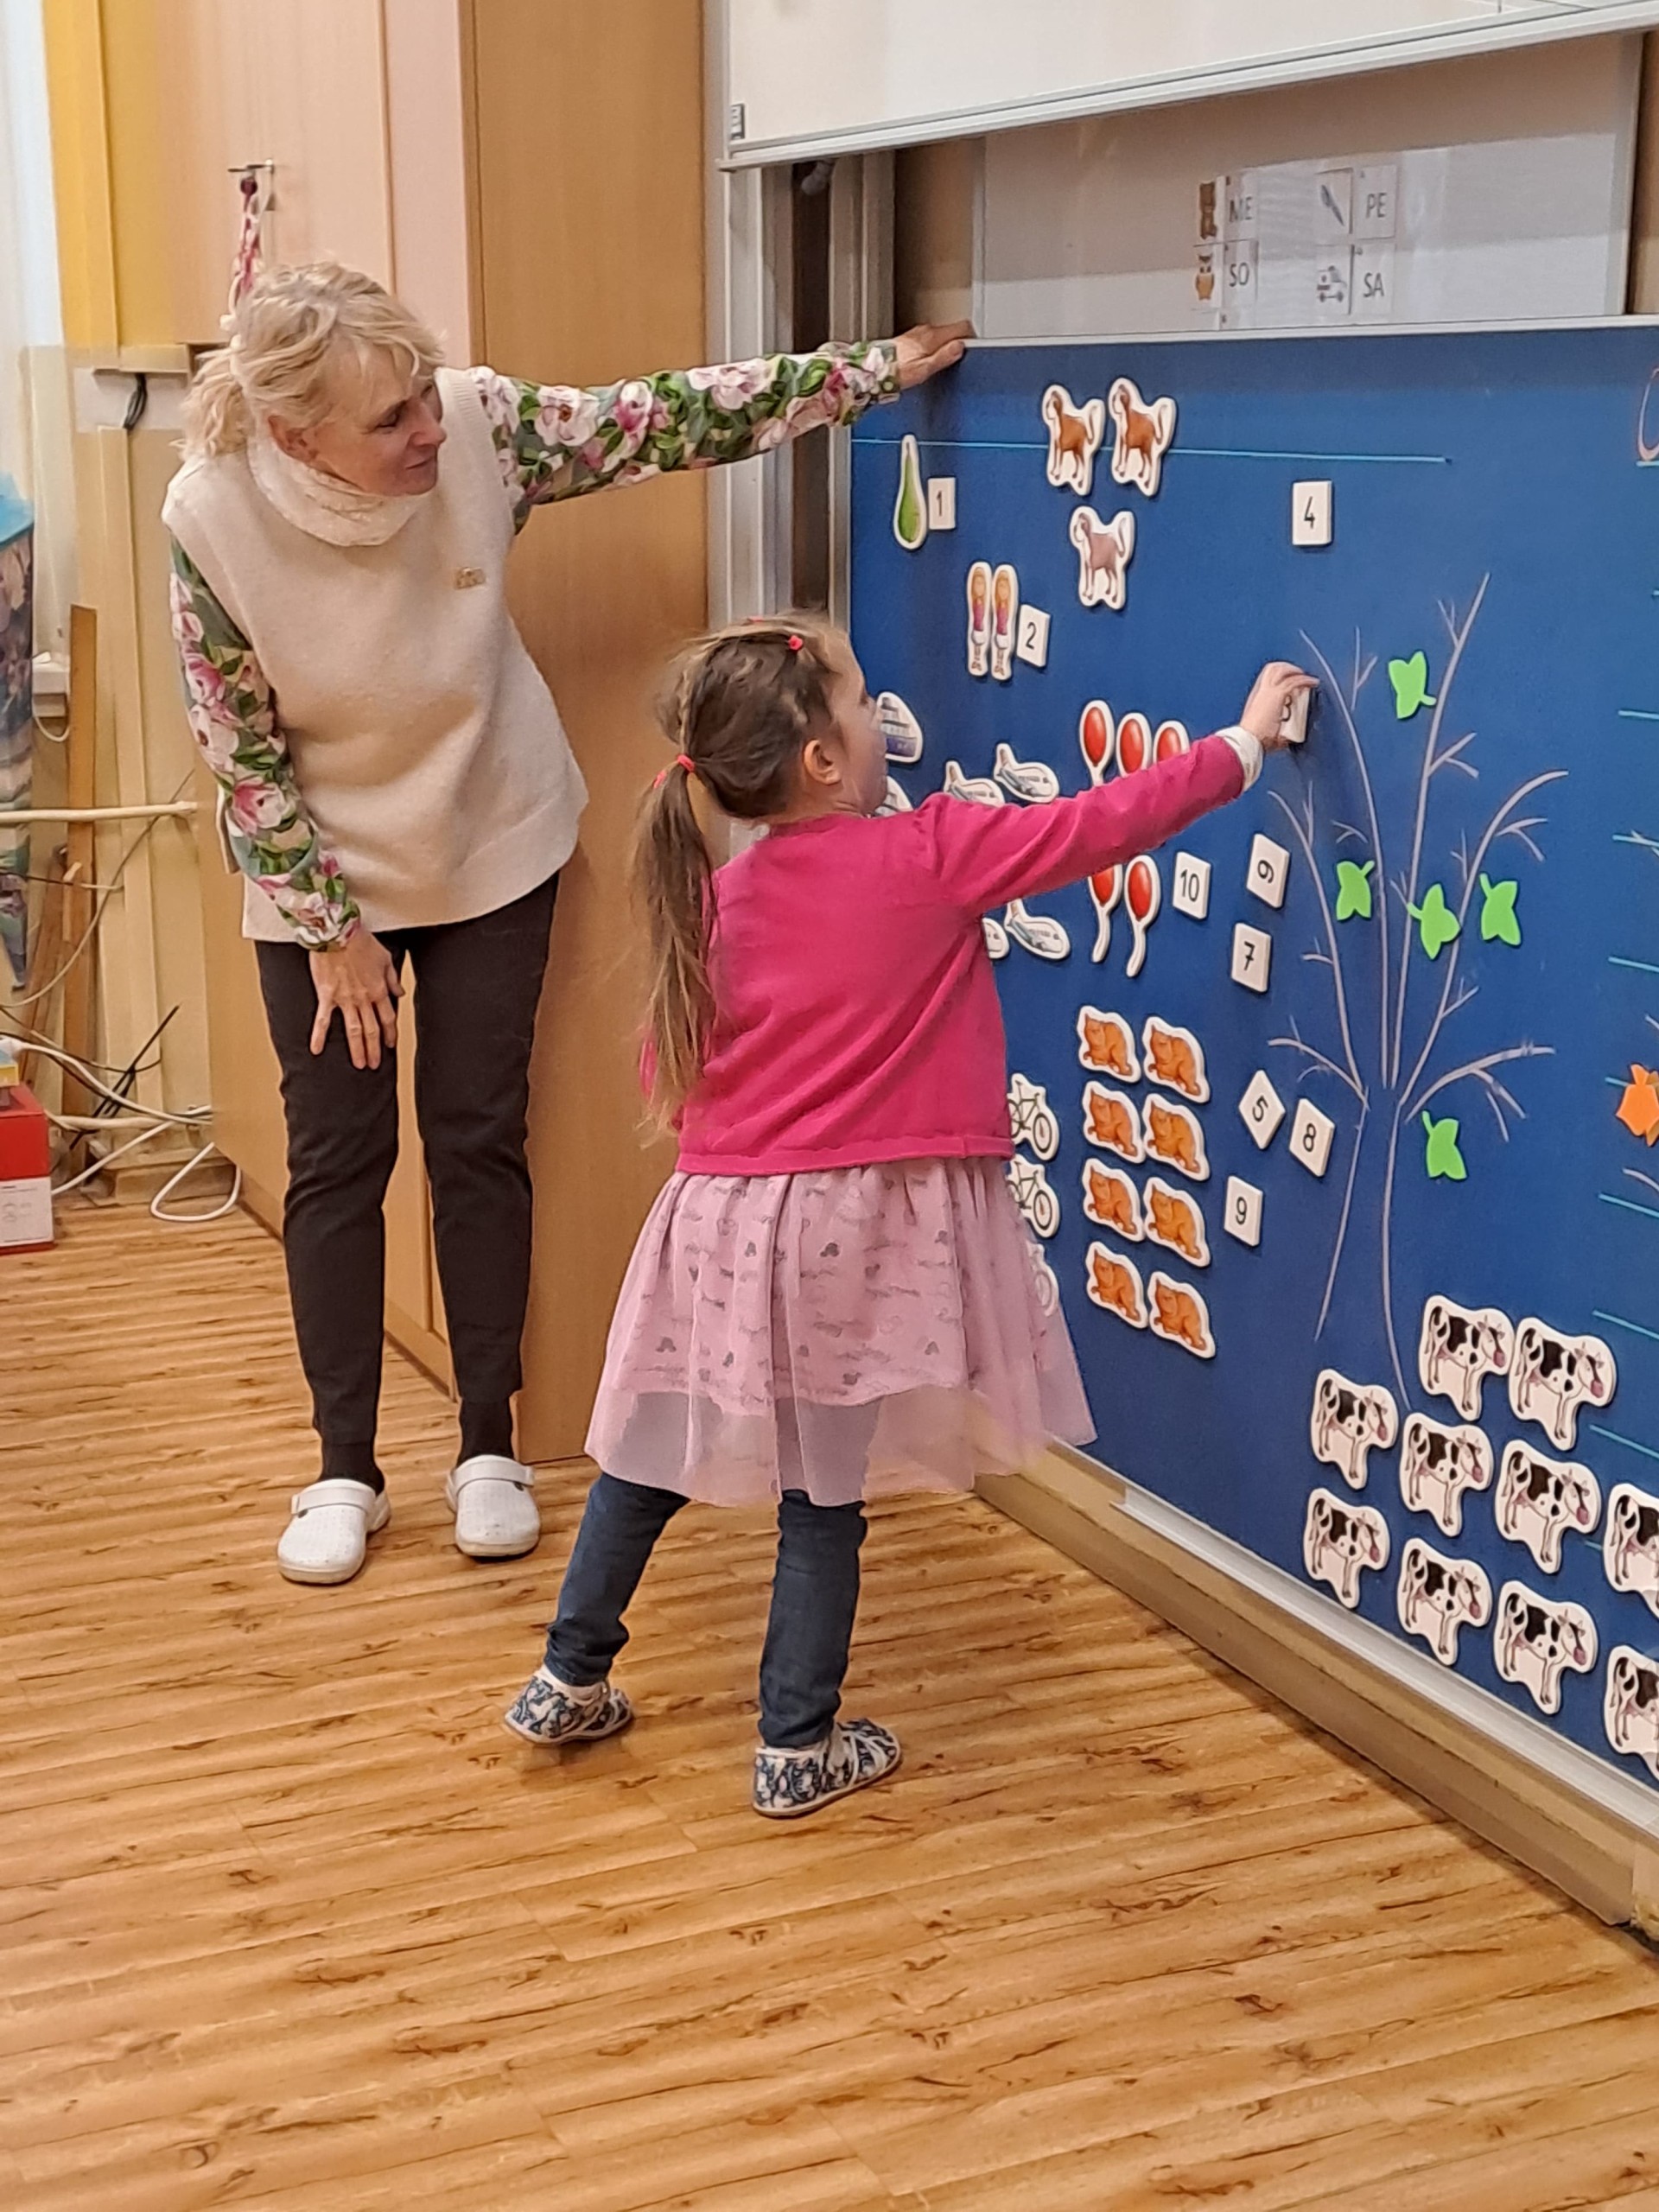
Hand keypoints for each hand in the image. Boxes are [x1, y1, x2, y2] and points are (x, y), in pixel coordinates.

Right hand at [308, 930, 400, 1068]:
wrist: (337, 932)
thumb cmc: (360, 941)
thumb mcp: (385, 958)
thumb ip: (393, 979)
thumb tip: (399, 994)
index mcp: (378, 990)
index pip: (388, 1018)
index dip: (391, 1033)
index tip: (391, 1044)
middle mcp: (363, 998)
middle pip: (372, 1030)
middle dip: (375, 1049)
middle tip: (375, 1064)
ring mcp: (345, 1000)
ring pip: (353, 1030)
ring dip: (357, 1049)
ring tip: (359, 1064)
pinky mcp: (326, 996)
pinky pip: (323, 1020)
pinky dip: (319, 1036)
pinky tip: (317, 1049)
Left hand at [894, 319, 974, 389]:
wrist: (872, 370)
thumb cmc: (894, 372)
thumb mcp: (924, 369)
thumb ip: (944, 357)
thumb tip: (959, 347)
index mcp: (932, 336)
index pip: (961, 327)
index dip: (971, 337)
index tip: (972, 348)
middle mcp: (924, 331)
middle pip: (951, 331)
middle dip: (957, 343)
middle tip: (958, 359)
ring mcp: (916, 334)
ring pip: (939, 336)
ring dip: (944, 346)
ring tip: (942, 363)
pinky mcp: (908, 340)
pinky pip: (928, 340)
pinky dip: (932, 349)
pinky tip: (927, 362)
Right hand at [1239, 661, 1316, 748]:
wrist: (1249, 739)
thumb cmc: (1254, 739)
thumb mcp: (1263, 731)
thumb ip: (1275, 733)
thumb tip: (1284, 740)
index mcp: (1256, 699)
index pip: (1267, 679)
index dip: (1279, 677)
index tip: (1289, 682)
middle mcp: (1261, 691)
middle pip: (1273, 668)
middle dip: (1288, 668)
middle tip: (1299, 674)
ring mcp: (1268, 691)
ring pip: (1283, 670)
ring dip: (1298, 672)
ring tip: (1308, 678)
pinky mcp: (1278, 695)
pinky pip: (1294, 681)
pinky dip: (1305, 680)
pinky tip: (1313, 683)